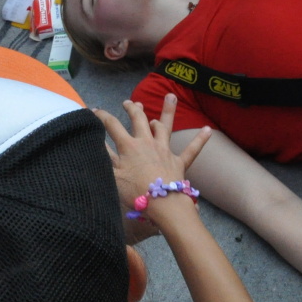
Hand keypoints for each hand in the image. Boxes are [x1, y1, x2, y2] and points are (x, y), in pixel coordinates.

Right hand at [95, 94, 211, 217]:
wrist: (161, 204)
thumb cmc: (135, 192)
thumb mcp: (112, 175)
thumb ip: (105, 156)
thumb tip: (93, 140)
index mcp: (129, 146)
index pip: (112, 125)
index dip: (101, 116)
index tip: (93, 110)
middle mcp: (147, 143)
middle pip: (139, 119)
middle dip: (132, 108)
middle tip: (127, 102)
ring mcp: (164, 150)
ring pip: (165, 126)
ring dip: (167, 110)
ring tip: (170, 96)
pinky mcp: (178, 162)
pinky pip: (191, 150)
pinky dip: (200, 139)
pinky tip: (208, 129)